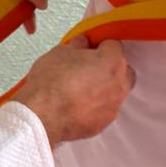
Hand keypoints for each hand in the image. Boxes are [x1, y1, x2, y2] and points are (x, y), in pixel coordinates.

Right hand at [14, 36, 133, 146]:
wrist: (42, 115)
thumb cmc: (52, 82)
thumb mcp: (61, 52)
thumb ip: (78, 45)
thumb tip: (82, 43)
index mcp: (113, 62)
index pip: (114, 46)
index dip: (99, 45)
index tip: (89, 49)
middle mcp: (119, 85)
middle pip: (123, 70)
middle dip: (110, 67)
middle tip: (89, 67)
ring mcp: (113, 107)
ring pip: (115, 92)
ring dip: (104, 88)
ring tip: (82, 89)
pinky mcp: (104, 123)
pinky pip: (105, 110)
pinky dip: (96, 106)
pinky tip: (78, 105)